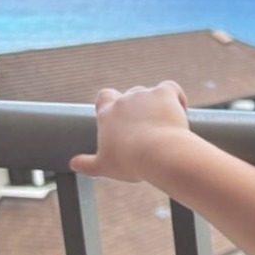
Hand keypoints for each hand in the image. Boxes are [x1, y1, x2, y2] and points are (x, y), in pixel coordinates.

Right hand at [69, 81, 191, 183]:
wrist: (158, 154)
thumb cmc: (130, 162)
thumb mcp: (104, 166)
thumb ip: (87, 164)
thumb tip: (73, 164)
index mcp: (107, 114)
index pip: (104, 97)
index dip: (113, 104)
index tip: (122, 120)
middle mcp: (123, 100)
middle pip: (130, 96)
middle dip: (138, 108)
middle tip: (147, 129)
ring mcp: (144, 94)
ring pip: (150, 93)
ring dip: (157, 106)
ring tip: (165, 127)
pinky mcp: (164, 93)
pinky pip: (171, 87)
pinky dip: (177, 97)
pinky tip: (181, 110)